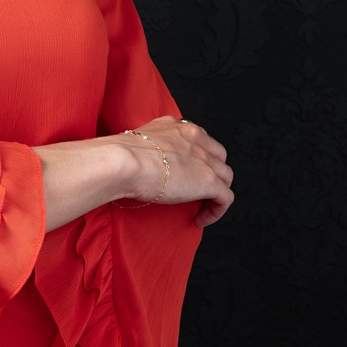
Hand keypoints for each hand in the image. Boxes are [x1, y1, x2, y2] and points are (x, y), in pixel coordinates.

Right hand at [117, 116, 233, 227]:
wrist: (124, 162)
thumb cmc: (120, 155)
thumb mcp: (137, 141)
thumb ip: (146, 147)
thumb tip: (140, 161)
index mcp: (178, 127)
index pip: (200, 139)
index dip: (198, 157)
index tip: (188, 172)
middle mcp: (195, 138)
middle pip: (218, 156)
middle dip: (212, 172)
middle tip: (196, 189)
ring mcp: (205, 159)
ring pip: (225, 176)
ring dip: (216, 192)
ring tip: (201, 206)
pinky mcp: (209, 182)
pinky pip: (225, 198)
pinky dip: (216, 211)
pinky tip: (201, 220)